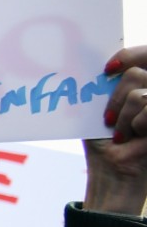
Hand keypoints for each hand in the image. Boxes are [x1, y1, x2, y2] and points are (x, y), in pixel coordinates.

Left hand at [87, 46, 146, 214]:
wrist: (113, 172)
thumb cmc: (104, 141)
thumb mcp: (98, 107)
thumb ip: (100, 84)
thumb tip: (85, 54)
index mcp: (143, 85)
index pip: (145, 55)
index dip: (130, 55)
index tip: (107, 69)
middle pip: (137, 74)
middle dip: (116, 97)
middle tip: (108, 119)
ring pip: (140, 95)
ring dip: (123, 116)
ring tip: (121, 133)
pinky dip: (135, 124)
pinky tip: (132, 138)